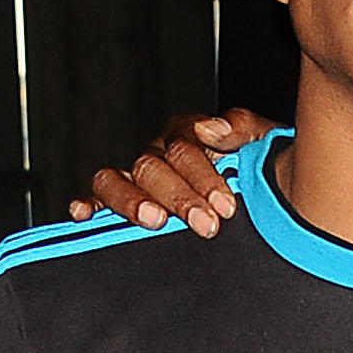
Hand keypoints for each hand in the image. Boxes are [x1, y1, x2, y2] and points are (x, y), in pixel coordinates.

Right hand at [66, 109, 267, 238]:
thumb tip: (212, 129)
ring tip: (155, 220)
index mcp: (189, 136)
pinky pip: (96, 199)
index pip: (184, 146)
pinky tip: (84, 214)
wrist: (268, 197)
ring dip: (131, 201)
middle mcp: (159, 154)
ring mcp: (138, 178)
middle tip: (206, 224)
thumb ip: (244, 130)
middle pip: (151, 167)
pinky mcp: (123, 201)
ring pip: (114, 179)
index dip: (203, 176)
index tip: (226, 205)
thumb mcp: (264, 144)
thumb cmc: (262, 168)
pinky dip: (88, 204)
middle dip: (179, 197)